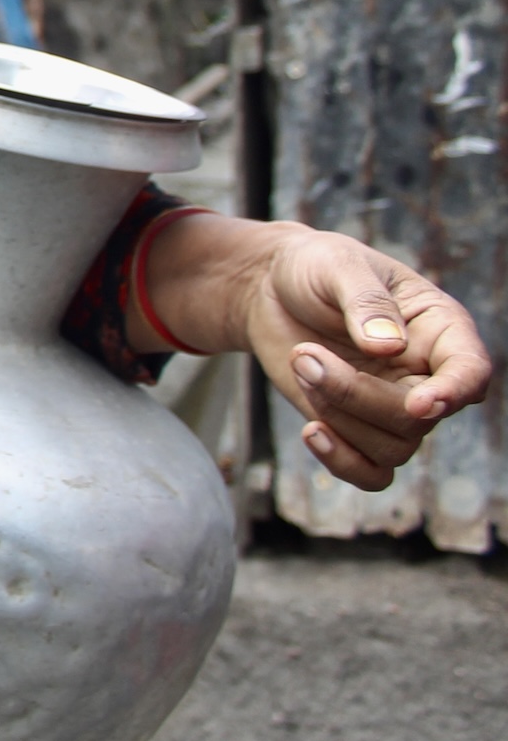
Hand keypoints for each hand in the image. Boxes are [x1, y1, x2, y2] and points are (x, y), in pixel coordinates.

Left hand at [143, 213, 492, 490]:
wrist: (269, 289)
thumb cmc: (314, 268)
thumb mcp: (337, 266)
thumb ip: (366, 303)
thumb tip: (389, 347)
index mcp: (440, 328)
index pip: (470, 372)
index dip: (455, 393)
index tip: (420, 403)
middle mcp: (427, 375)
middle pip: (420, 418)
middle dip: (357, 394)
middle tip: (304, 354)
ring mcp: (394, 405)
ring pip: (393, 447)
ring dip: (338, 413)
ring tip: (299, 362)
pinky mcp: (358, 427)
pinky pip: (372, 473)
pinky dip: (344, 463)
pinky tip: (311, 433)